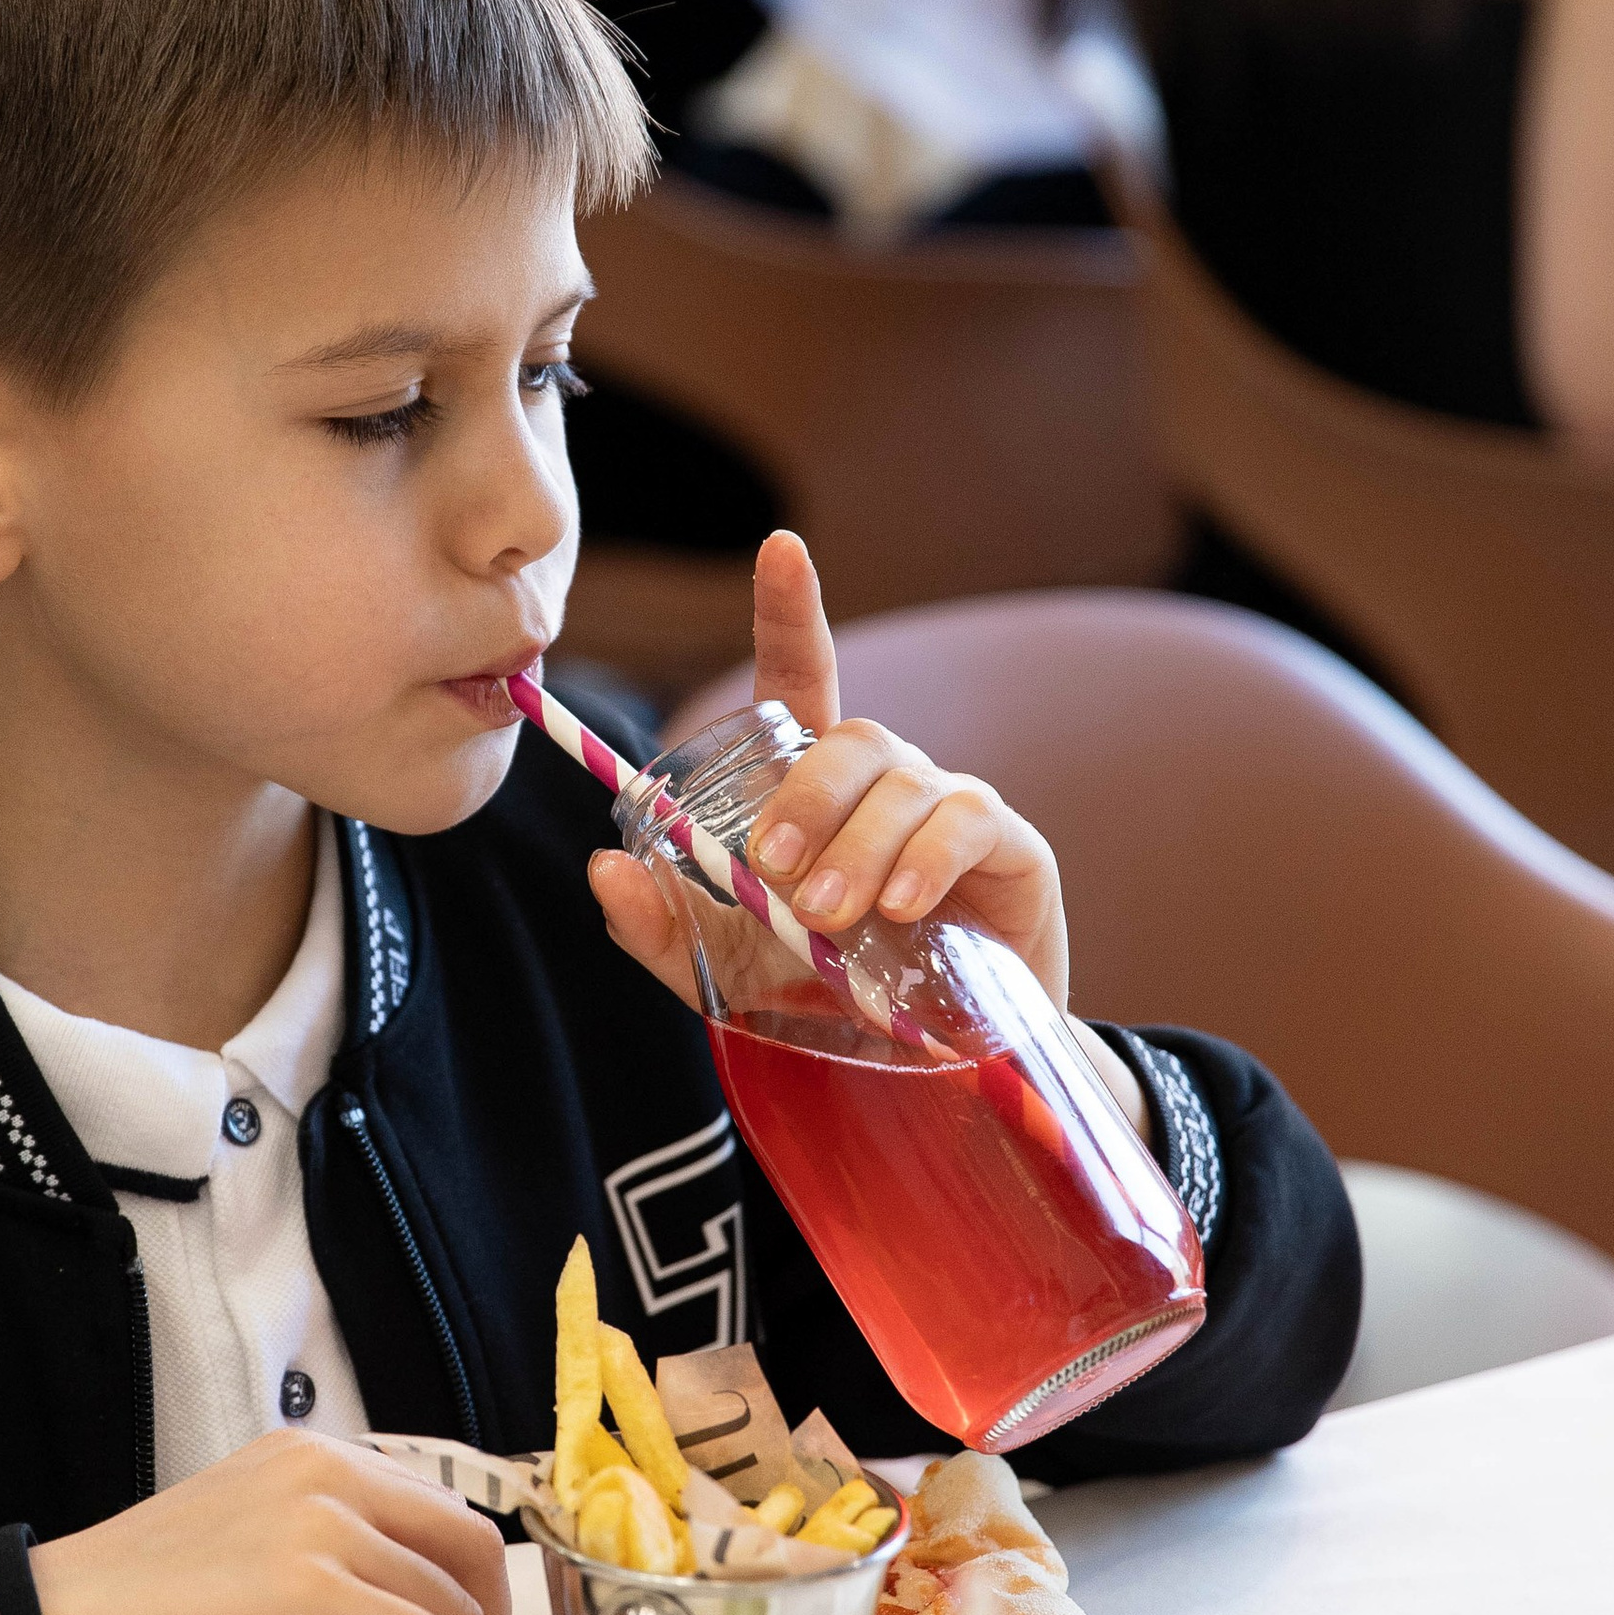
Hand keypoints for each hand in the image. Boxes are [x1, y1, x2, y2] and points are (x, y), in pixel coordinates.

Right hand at [28, 1430, 511, 1614]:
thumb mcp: (250, 1548)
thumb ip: (328, 1554)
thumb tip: (404, 1613)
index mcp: (312, 1456)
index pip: (442, 1514)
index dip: (470, 1601)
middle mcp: (327, 1470)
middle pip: (474, 1548)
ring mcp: (323, 1523)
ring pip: (458, 1611)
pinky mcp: (313, 1589)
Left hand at [586, 529, 1074, 1011]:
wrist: (927, 1066)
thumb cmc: (830, 995)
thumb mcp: (725, 970)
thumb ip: (660, 927)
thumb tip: (603, 868)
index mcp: (818, 788)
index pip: (804, 677)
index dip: (792, 610)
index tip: (780, 549)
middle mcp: (886, 782)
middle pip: (848, 739)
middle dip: (805, 799)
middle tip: (773, 872)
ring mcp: (952, 808)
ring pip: (902, 783)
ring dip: (857, 848)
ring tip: (828, 919)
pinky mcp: (1010, 849)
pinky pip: (967, 823)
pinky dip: (926, 861)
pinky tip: (901, 908)